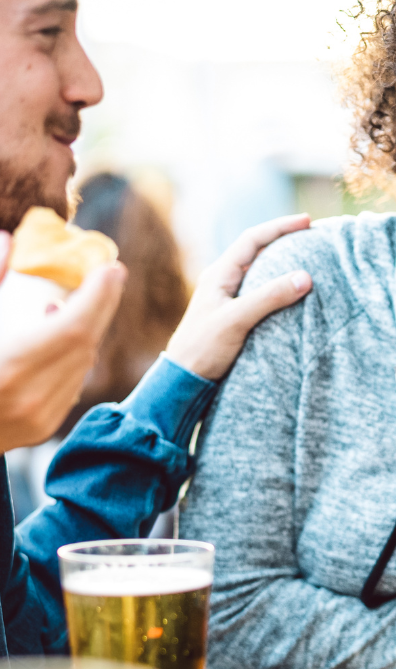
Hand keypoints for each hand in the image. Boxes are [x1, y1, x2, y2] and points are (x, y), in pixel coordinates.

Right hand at [0, 232, 126, 452]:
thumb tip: (6, 240)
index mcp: (7, 368)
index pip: (74, 328)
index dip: (98, 296)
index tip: (111, 268)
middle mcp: (29, 398)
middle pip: (84, 345)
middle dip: (100, 306)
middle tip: (108, 275)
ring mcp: (38, 418)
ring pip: (81, 365)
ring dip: (85, 330)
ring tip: (73, 302)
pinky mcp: (41, 428)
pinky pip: (71, 384)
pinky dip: (71, 357)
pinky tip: (57, 337)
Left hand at [165, 214, 312, 380]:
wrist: (184, 379)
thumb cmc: (204, 348)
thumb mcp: (237, 320)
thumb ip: (270, 297)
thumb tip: (306, 277)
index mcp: (219, 274)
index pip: (252, 239)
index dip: (280, 227)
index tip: (306, 221)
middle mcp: (223, 281)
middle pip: (256, 250)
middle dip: (283, 239)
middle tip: (311, 235)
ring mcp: (228, 298)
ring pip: (259, 271)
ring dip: (282, 262)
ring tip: (307, 259)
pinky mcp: (234, 316)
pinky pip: (260, 291)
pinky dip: (278, 285)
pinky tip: (292, 292)